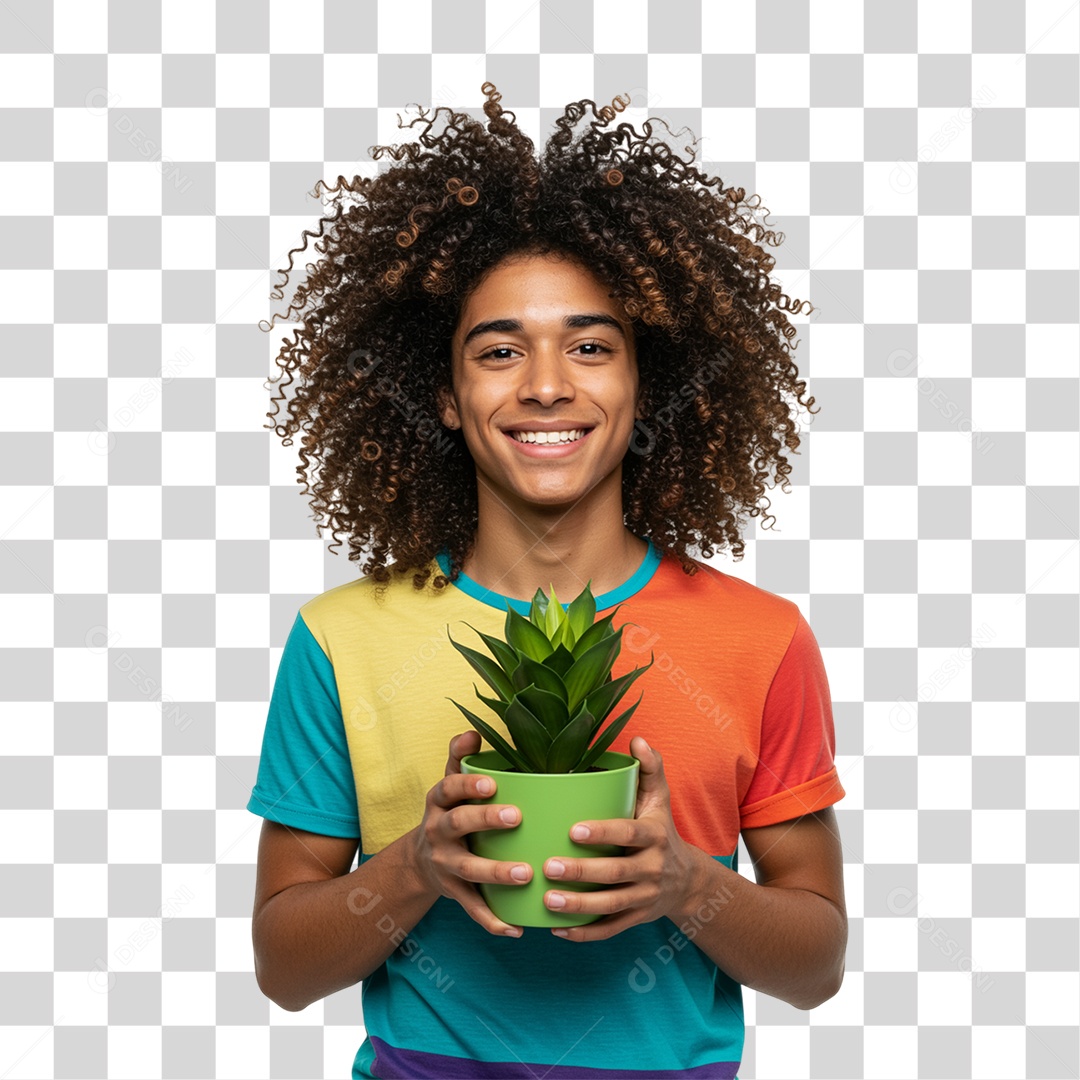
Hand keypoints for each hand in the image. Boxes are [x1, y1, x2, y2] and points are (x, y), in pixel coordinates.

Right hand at [410, 730, 532, 936]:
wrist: (420, 861)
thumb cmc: (450, 811)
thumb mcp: (449, 784)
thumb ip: (460, 758)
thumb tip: (472, 732)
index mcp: (439, 802)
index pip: (449, 788)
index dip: (468, 785)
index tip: (493, 783)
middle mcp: (438, 832)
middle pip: (459, 824)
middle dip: (486, 820)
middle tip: (516, 817)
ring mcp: (445, 865)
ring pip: (469, 870)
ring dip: (496, 873)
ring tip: (526, 874)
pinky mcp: (454, 893)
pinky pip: (473, 908)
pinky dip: (493, 921)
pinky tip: (517, 928)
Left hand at [541, 736, 703, 940]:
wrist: (688, 880)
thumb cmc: (660, 830)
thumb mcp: (660, 798)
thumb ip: (650, 768)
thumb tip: (637, 739)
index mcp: (654, 835)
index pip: (627, 834)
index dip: (602, 833)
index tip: (572, 830)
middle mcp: (652, 868)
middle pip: (615, 874)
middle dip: (581, 873)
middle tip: (547, 867)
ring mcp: (645, 897)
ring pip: (611, 906)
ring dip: (578, 906)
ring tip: (547, 900)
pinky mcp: (637, 919)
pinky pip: (611, 929)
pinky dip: (585, 933)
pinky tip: (556, 929)